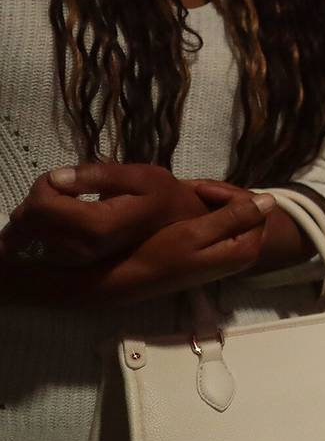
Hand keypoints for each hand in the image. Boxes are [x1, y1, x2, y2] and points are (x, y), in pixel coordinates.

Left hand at [3, 163, 207, 265]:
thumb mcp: (143, 176)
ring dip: (35, 215)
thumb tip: (57, 178)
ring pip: (27, 235)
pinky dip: (38, 229)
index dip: (43, 186)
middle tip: (60, 188)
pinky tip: (58, 219)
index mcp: (97, 227)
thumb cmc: (164, 200)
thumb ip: (99, 175)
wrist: (180, 233)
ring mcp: (74, 261)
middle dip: (37, 199)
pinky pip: (36, 245)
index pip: (41, 206)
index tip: (61, 178)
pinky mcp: (71, 265)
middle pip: (28, 221)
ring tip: (61, 202)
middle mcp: (81, 250)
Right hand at [64, 184, 274, 302]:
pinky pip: (219, 224)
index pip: (256, 206)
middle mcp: (243, 254)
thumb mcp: (195, 233)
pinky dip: (204, 212)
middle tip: (190, 187)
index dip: (229, 192)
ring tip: (184, 193)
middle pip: (245, 209)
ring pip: (230, 214)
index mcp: (245, 249)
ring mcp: (228, 255)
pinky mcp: (212, 254)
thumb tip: (271, 201)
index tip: (199, 188)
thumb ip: (234, 217)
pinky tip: (185, 206)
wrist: (126, 280)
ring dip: (210, 201)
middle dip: (219, 195)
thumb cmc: (158, 255)